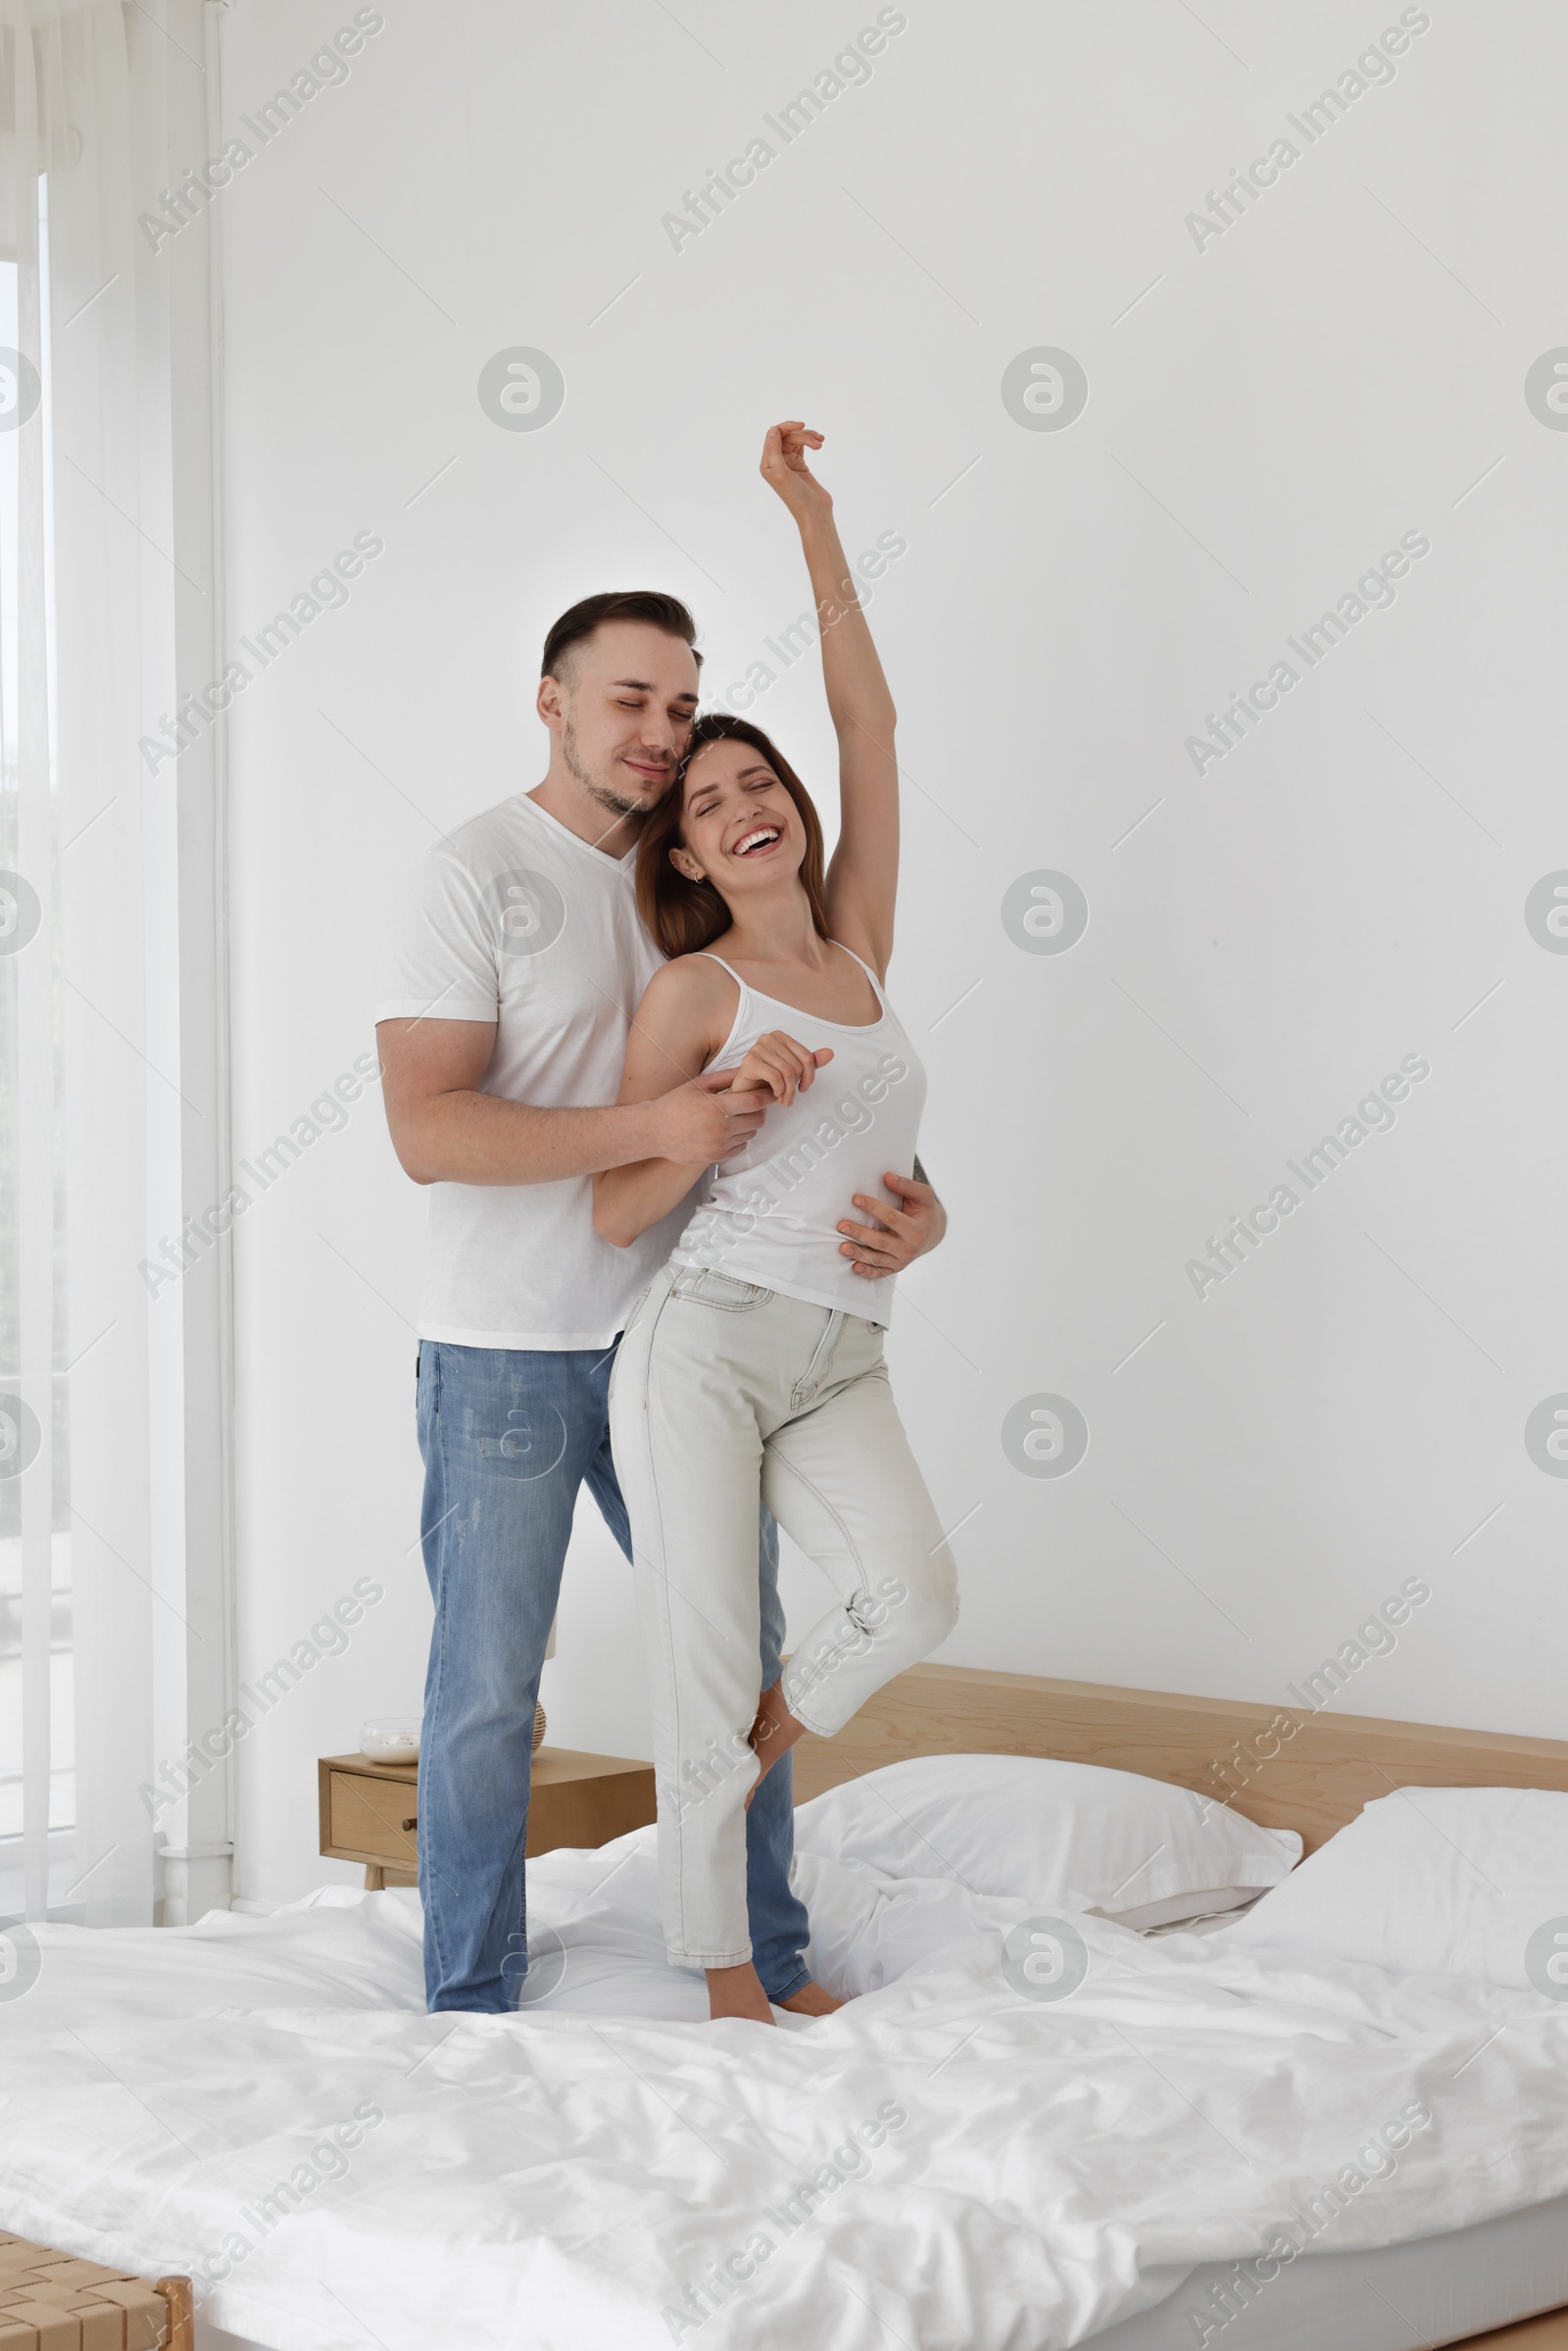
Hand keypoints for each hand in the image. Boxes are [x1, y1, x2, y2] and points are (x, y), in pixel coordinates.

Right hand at [647, 1068, 768, 1166]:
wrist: (654, 1131)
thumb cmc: (674, 1104)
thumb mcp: (698, 1085)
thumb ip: (724, 1077)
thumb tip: (745, 1070)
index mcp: (717, 1107)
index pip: (754, 1102)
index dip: (766, 1096)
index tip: (772, 1092)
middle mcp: (721, 1128)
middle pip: (757, 1120)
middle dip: (759, 1110)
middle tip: (751, 1104)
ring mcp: (719, 1145)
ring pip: (750, 1134)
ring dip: (748, 1124)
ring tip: (736, 1116)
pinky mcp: (716, 1157)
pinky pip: (740, 1147)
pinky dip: (739, 1138)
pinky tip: (728, 1130)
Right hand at [726, 1030, 832, 1105]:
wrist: (745, 1093)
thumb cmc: (767, 1080)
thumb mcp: (793, 1071)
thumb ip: (811, 1062)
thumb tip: (830, 1053)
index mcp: (780, 1036)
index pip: (806, 1056)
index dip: (810, 1076)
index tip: (804, 1088)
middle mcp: (768, 1038)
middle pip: (797, 1065)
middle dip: (796, 1086)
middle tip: (790, 1097)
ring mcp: (757, 1048)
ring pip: (787, 1072)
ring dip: (788, 1091)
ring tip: (784, 1100)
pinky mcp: (749, 1061)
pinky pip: (775, 1077)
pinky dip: (778, 1090)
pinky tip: (775, 1095)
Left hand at [759, 421, 831, 522]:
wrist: (814, 512)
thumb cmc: (796, 496)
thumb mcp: (782, 472)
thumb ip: (774, 450)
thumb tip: (773, 430)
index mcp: (767, 464)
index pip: (773, 436)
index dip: (786, 427)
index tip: (802, 425)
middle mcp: (775, 462)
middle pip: (787, 437)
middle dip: (802, 436)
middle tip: (817, 443)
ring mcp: (788, 463)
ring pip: (796, 440)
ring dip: (809, 438)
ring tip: (821, 443)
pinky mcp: (799, 465)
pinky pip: (802, 446)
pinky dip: (811, 442)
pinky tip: (820, 443)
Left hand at [837, 1171, 946, 1277]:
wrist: (934, 1233)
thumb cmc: (925, 1210)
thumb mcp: (923, 1195)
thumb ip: (906, 1185)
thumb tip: (887, 1176)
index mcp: (916, 1230)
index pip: (891, 1218)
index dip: (873, 1208)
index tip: (856, 1199)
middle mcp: (909, 1248)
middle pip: (881, 1241)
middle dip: (860, 1233)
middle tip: (841, 1225)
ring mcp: (902, 1260)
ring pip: (877, 1259)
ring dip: (858, 1254)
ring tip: (842, 1247)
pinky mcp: (896, 1268)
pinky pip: (880, 1273)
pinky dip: (867, 1272)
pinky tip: (854, 1267)